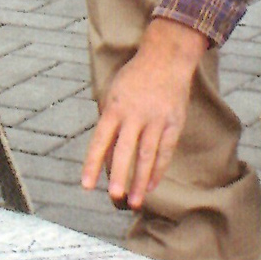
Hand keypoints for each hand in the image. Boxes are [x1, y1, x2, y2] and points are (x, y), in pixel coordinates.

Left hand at [81, 19, 205, 209]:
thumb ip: (108, 122)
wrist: (166, 58)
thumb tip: (103, 155)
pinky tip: (150, 185)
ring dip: (140, 180)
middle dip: (120, 175)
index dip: (92, 164)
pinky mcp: (174, 122)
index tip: (86, 185)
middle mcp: (135, 114)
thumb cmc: (134, 78)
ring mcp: (156, 119)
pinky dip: (158, 169)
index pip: (100, 140)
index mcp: (115, 107)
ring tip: (134, 201)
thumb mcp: (113, 93)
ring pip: (148, 154)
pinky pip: (166, 150)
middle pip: (125, 150)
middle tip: (114, 197)